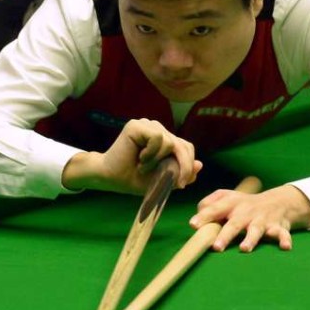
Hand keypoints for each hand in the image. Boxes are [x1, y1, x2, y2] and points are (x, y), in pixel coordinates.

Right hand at [62, 119, 201, 193]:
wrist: (110, 178)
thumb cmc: (133, 178)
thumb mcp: (162, 180)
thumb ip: (180, 173)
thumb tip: (200, 165)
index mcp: (164, 139)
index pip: (186, 147)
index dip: (187, 165)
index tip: (182, 184)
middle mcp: (157, 129)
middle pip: (183, 145)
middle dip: (182, 165)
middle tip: (177, 183)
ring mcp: (147, 125)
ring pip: (170, 142)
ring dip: (159, 161)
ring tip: (144, 167)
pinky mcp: (138, 125)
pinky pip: (158, 138)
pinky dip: (152, 154)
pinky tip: (140, 159)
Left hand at [189, 185, 309, 251]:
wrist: (279, 201)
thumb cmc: (245, 204)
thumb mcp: (227, 197)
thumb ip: (209, 204)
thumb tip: (195, 219)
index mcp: (233, 204)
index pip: (216, 209)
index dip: (205, 216)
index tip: (194, 225)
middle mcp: (247, 212)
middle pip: (235, 224)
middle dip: (226, 235)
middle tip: (217, 247)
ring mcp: (262, 220)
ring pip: (256, 230)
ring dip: (251, 239)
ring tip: (245, 248)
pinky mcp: (277, 227)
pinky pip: (282, 234)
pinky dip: (284, 240)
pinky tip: (285, 247)